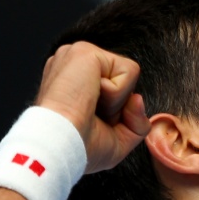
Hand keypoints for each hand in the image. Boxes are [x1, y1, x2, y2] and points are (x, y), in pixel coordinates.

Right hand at [35, 42, 150, 173]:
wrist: (61, 145)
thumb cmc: (81, 148)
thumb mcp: (119, 140)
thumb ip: (137, 121)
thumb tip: (137, 98)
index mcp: (76, 82)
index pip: (119, 92)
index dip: (118, 115)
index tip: (93, 125)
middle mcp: (74, 65)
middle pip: (126, 84)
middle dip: (119, 109)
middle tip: (92, 117)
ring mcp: (77, 55)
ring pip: (128, 77)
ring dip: (117, 102)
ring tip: (89, 107)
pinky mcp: (86, 51)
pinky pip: (129, 71)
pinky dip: (117, 93)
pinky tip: (90, 96)